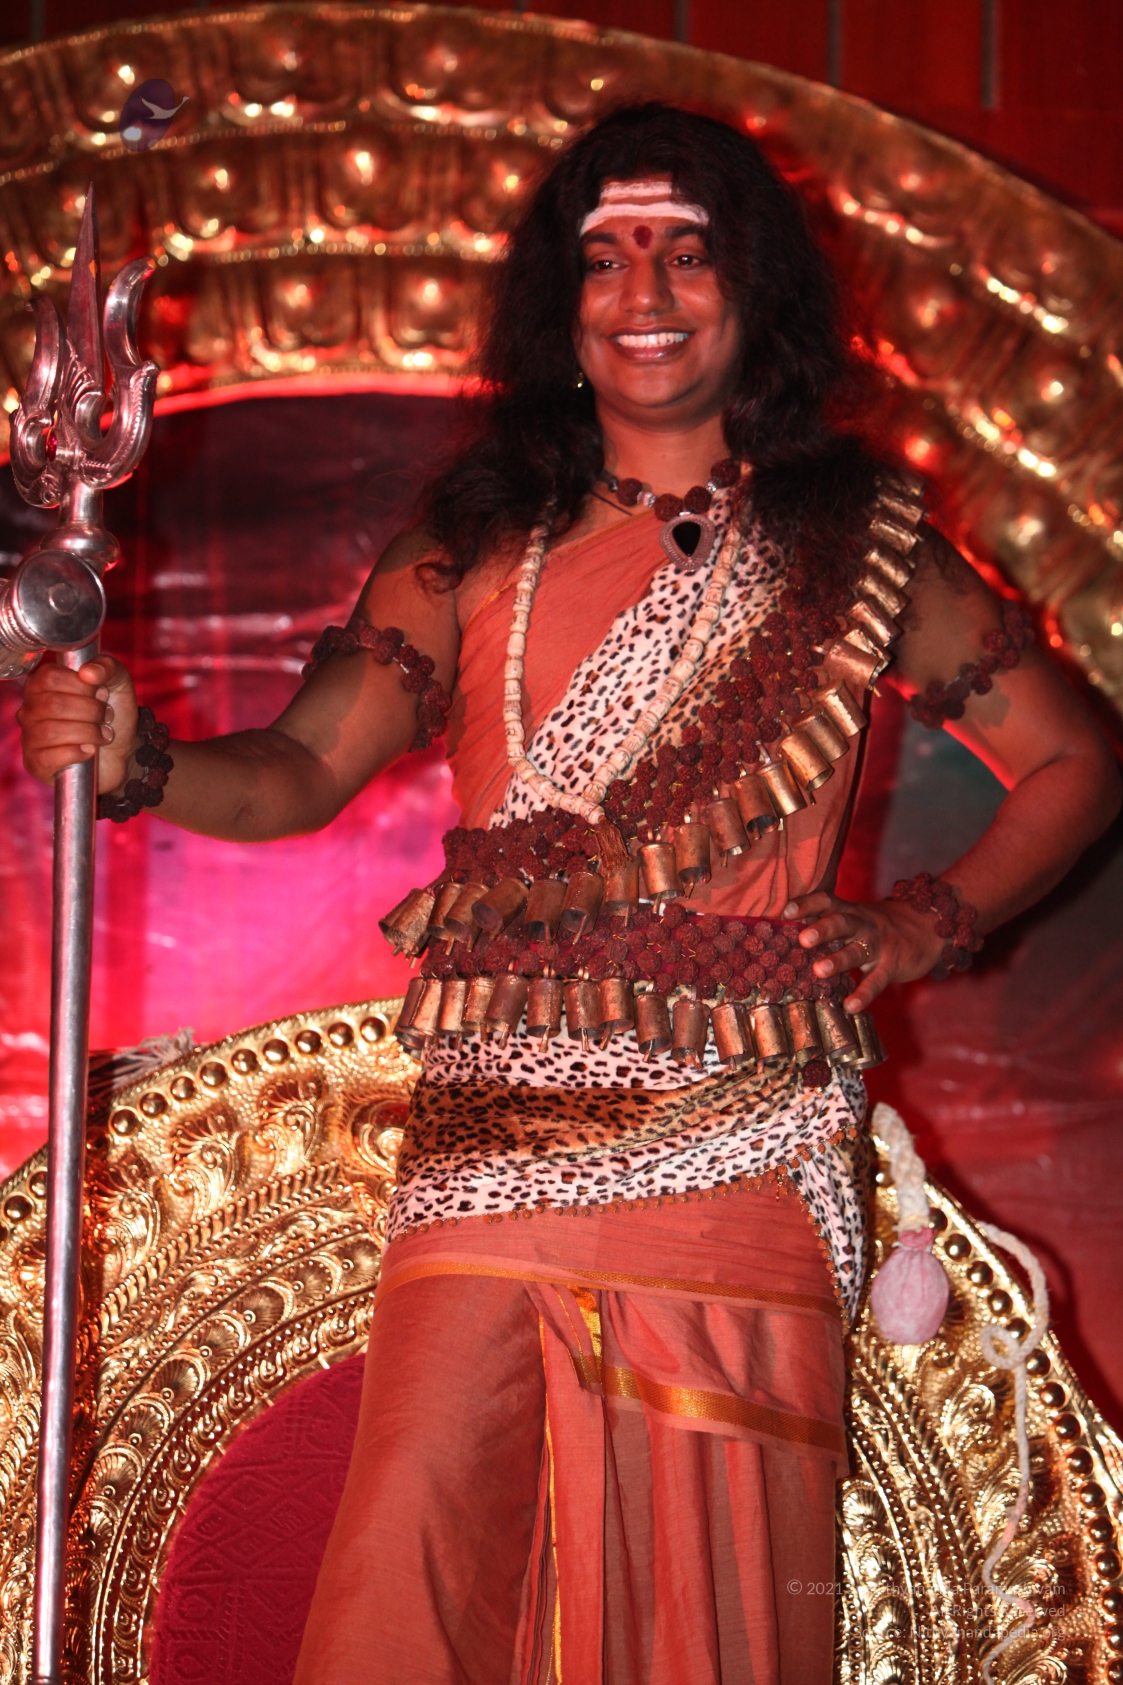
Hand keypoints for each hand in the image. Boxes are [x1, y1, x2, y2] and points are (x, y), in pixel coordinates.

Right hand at [17, 654, 139, 793]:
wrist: (123, 751)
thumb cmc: (113, 715)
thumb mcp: (118, 683)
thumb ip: (107, 667)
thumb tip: (88, 672)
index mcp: (42, 684)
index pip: (50, 676)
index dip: (82, 686)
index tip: (101, 693)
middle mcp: (30, 709)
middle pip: (52, 704)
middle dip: (90, 711)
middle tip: (106, 716)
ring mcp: (30, 737)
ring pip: (51, 731)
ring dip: (87, 733)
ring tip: (103, 735)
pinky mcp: (35, 763)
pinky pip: (49, 757)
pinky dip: (76, 753)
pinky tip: (89, 751)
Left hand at [781, 889, 946, 1013]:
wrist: (930, 925)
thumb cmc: (882, 924)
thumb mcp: (857, 916)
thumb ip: (830, 920)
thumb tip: (789, 929)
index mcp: (851, 911)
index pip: (827, 901)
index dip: (807, 904)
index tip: (786, 912)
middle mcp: (863, 925)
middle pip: (842, 922)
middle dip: (822, 929)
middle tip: (802, 940)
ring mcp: (879, 945)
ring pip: (858, 950)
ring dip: (838, 960)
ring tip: (819, 971)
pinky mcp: (893, 965)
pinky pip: (877, 980)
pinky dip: (864, 994)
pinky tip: (850, 1006)